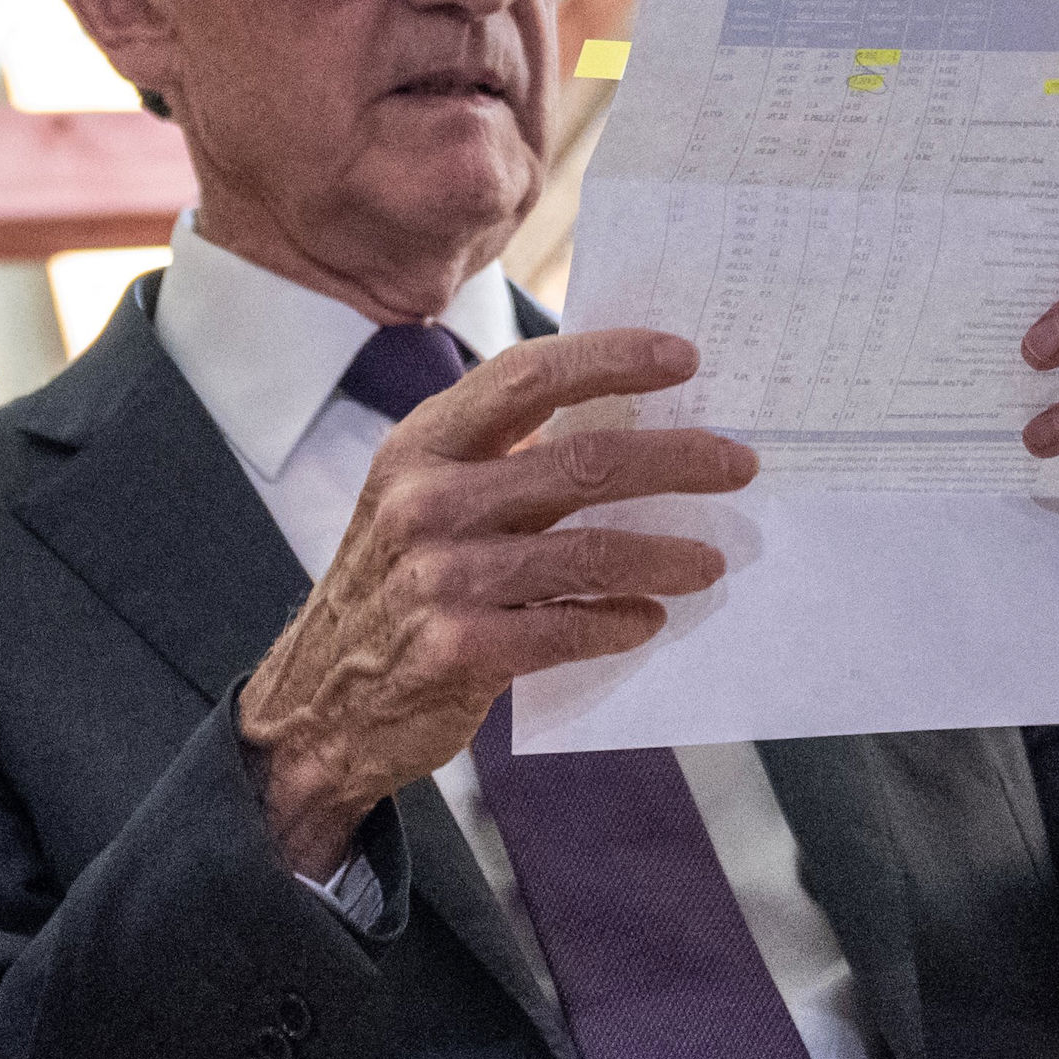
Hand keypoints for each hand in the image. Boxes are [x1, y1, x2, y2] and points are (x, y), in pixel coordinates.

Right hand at [236, 331, 753, 876]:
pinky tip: (646, 619)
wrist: (321, 701)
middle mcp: (424, 501)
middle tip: (736, 464)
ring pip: (590, 551)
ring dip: (667, 554)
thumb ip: (497, 459)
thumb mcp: (420, 500)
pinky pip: (570, 626)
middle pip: (579, 462)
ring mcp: (439, 577)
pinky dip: (621, 621)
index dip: (610, 359)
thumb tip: (620, 418)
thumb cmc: (391, 586)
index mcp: (419, 447)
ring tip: (710, 560)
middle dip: (676, 459)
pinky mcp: (460, 647)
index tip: (683, 357)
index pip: (525, 378)